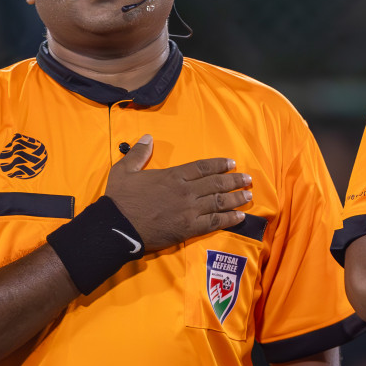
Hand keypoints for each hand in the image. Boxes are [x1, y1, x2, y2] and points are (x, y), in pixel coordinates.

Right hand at [105, 136, 251, 251]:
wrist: (116, 226)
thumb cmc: (120, 199)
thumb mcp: (124, 170)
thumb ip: (138, 153)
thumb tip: (148, 137)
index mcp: (173, 176)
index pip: (202, 167)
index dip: (219, 165)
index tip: (232, 163)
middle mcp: (185, 191)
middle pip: (216, 183)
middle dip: (234, 180)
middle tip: (247, 179)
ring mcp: (189, 210)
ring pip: (219, 202)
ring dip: (236, 198)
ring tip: (248, 195)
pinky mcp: (189, 228)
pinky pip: (214, 222)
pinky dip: (229, 219)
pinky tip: (240, 216)